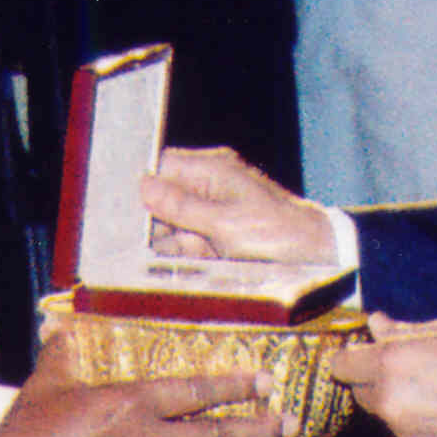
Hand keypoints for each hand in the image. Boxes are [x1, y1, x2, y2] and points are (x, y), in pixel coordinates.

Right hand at [0, 359, 284, 436]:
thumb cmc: (27, 435)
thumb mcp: (48, 384)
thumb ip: (64, 355)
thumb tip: (61, 329)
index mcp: (133, 405)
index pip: (197, 392)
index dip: (234, 385)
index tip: (263, 381)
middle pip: (217, 435)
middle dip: (259, 428)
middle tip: (289, 423)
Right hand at [137, 146, 341, 264]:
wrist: (318, 262)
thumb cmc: (279, 234)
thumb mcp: (225, 222)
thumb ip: (181, 206)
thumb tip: (144, 187)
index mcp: (214, 171)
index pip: (164, 167)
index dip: (142, 185)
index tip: (119, 207)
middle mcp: (210, 191)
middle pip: (163, 200)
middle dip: (148, 220)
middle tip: (126, 240)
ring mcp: (213, 219)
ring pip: (172, 228)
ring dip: (159, 244)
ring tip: (138, 259)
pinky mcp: (217, 246)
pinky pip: (186, 249)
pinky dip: (175, 259)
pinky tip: (160, 269)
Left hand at [333, 313, 436, 436]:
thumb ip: (407, 330)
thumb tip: (377, 325)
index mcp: (393, 365)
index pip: (341, 365)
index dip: (352, 355)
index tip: (368, 348)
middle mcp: (391, 403)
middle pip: (359, 392)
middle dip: (373, 377)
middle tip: (407, 362)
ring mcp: (405, 432)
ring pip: (383, 412)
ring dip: (396, 398)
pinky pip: (405, 430)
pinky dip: (416, 418)